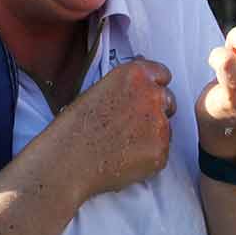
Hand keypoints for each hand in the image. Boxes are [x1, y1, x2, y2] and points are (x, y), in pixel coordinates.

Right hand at [56, 58, 174, 199]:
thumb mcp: (97, 91)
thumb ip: (125, 87)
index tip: (148, 95)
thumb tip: (139, 88)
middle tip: (133, 125)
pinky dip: (149, 156)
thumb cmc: (74, 127)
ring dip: (152, 134)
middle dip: (156, 111)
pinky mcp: (161, 151)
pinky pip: (161, 152)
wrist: (68, 160)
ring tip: (123, 145)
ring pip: (166, 128)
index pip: (162, 74)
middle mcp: (152, 95)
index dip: (154, 86)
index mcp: (135, 75)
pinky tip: (125, 159)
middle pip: (168, 100)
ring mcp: (160, 124)